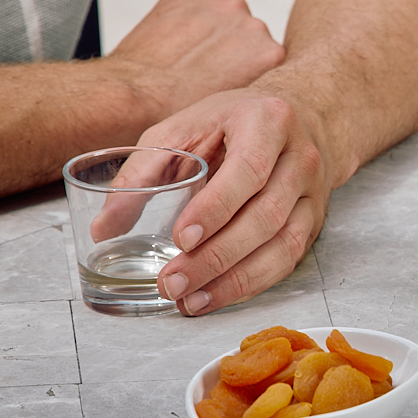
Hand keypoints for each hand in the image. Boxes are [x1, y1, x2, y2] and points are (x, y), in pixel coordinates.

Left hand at [104, 0, 284, 118]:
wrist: (135, 97)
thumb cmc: (177, 111)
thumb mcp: (232, 107)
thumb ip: (249, 83)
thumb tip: (245, 80)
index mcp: (271, 54)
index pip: (264, 53)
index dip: (242, 65)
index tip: (223, 75)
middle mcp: (253, 24)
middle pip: (244, 30)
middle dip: (226, 43)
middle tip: (199, 66)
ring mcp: (222, 4)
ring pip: (219, 13)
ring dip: (205, 26)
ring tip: (181, 53)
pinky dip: (181, 12)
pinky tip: (168, 37)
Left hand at [140, 89, 335, 314]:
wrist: (296, 117)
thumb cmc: (229, 123)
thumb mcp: (181, 129)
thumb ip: (141, 173)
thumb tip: (103, 228)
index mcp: (267, 121)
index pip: (249, 170)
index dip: (217, 208)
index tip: (182, 238)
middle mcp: (300, 157)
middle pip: (266, 216)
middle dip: (217, 256)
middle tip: (172, 282)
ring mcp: (313, 193)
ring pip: (283, 245)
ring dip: (236, 280)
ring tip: (191, 300)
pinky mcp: (313, 222)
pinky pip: (288, 261)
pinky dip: (252, 284)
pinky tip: (218, 296)